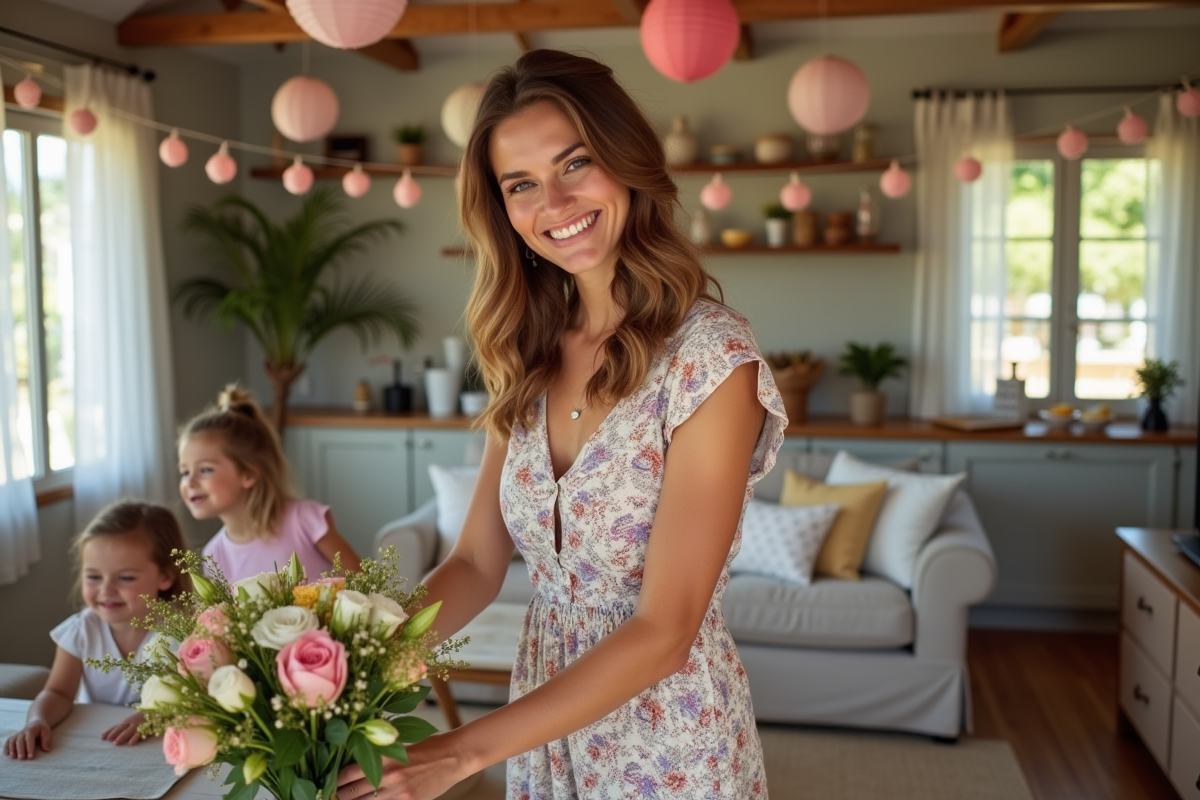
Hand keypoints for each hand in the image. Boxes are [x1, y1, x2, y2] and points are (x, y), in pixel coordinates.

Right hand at [4, 721, 51, 759]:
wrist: (35, 723)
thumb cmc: (41, 730)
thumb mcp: (47, 732)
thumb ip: (46, 740)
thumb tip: (47, 750)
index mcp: (31, 730)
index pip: (29, 739)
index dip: (29, 748)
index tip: (30, 757)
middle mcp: (22, 732)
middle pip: (19, 741)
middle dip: (20, 750)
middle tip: (22, 758)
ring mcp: (17, 735)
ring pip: (12, 741)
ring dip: (12, 749)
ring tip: (13, 757)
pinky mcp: (13, 737)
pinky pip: (8, 741)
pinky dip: (6, 747)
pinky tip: (7, 754)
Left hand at [102, 711, 145, 745]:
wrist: (157, 712)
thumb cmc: (141, 719)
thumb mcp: (131, 722)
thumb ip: (122, 727)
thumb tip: (107, 736)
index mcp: (127, 721)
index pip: (116, 726)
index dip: (109, 731)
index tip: (102, 737)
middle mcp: (132, 722)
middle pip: (122, 728)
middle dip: (115, 733)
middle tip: (108, 740)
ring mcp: (139, 725)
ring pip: (129, 731)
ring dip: (122, 736)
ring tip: (116, 743)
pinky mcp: (146, 728)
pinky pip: (140, 733)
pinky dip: (135, 738)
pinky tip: (131, 743)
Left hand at [337, 734, 471, 799]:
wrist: (453, 756)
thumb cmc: (426, 748)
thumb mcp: (398, 746)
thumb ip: (377, 757)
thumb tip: (352, 769)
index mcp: (382, 756)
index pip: (345, 774)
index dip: (332, 782)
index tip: (326, 785)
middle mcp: (387, 776)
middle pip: (349, 793)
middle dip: (339, 796)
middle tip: (334, 796)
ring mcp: (398, 793)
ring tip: (349, 799)